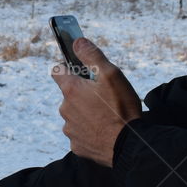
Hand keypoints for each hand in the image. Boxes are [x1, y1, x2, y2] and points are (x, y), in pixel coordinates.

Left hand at [51, 38, 141, 166]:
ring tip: (107, 115)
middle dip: (83, 93)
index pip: (57, 70)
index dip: (68, 67)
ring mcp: (70, 128)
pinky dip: (90, 130)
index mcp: (71, 90)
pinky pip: (81, 133)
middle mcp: (65, 109)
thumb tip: (77, 41)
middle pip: (70, 95)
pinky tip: (105, 131)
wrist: (128, 145)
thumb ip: (92, 56)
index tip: (80, 70)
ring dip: (87, 112)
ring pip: (75, 114)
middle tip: (104, 97)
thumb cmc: (121, 108)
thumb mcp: (111, 74)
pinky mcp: (76, 145)